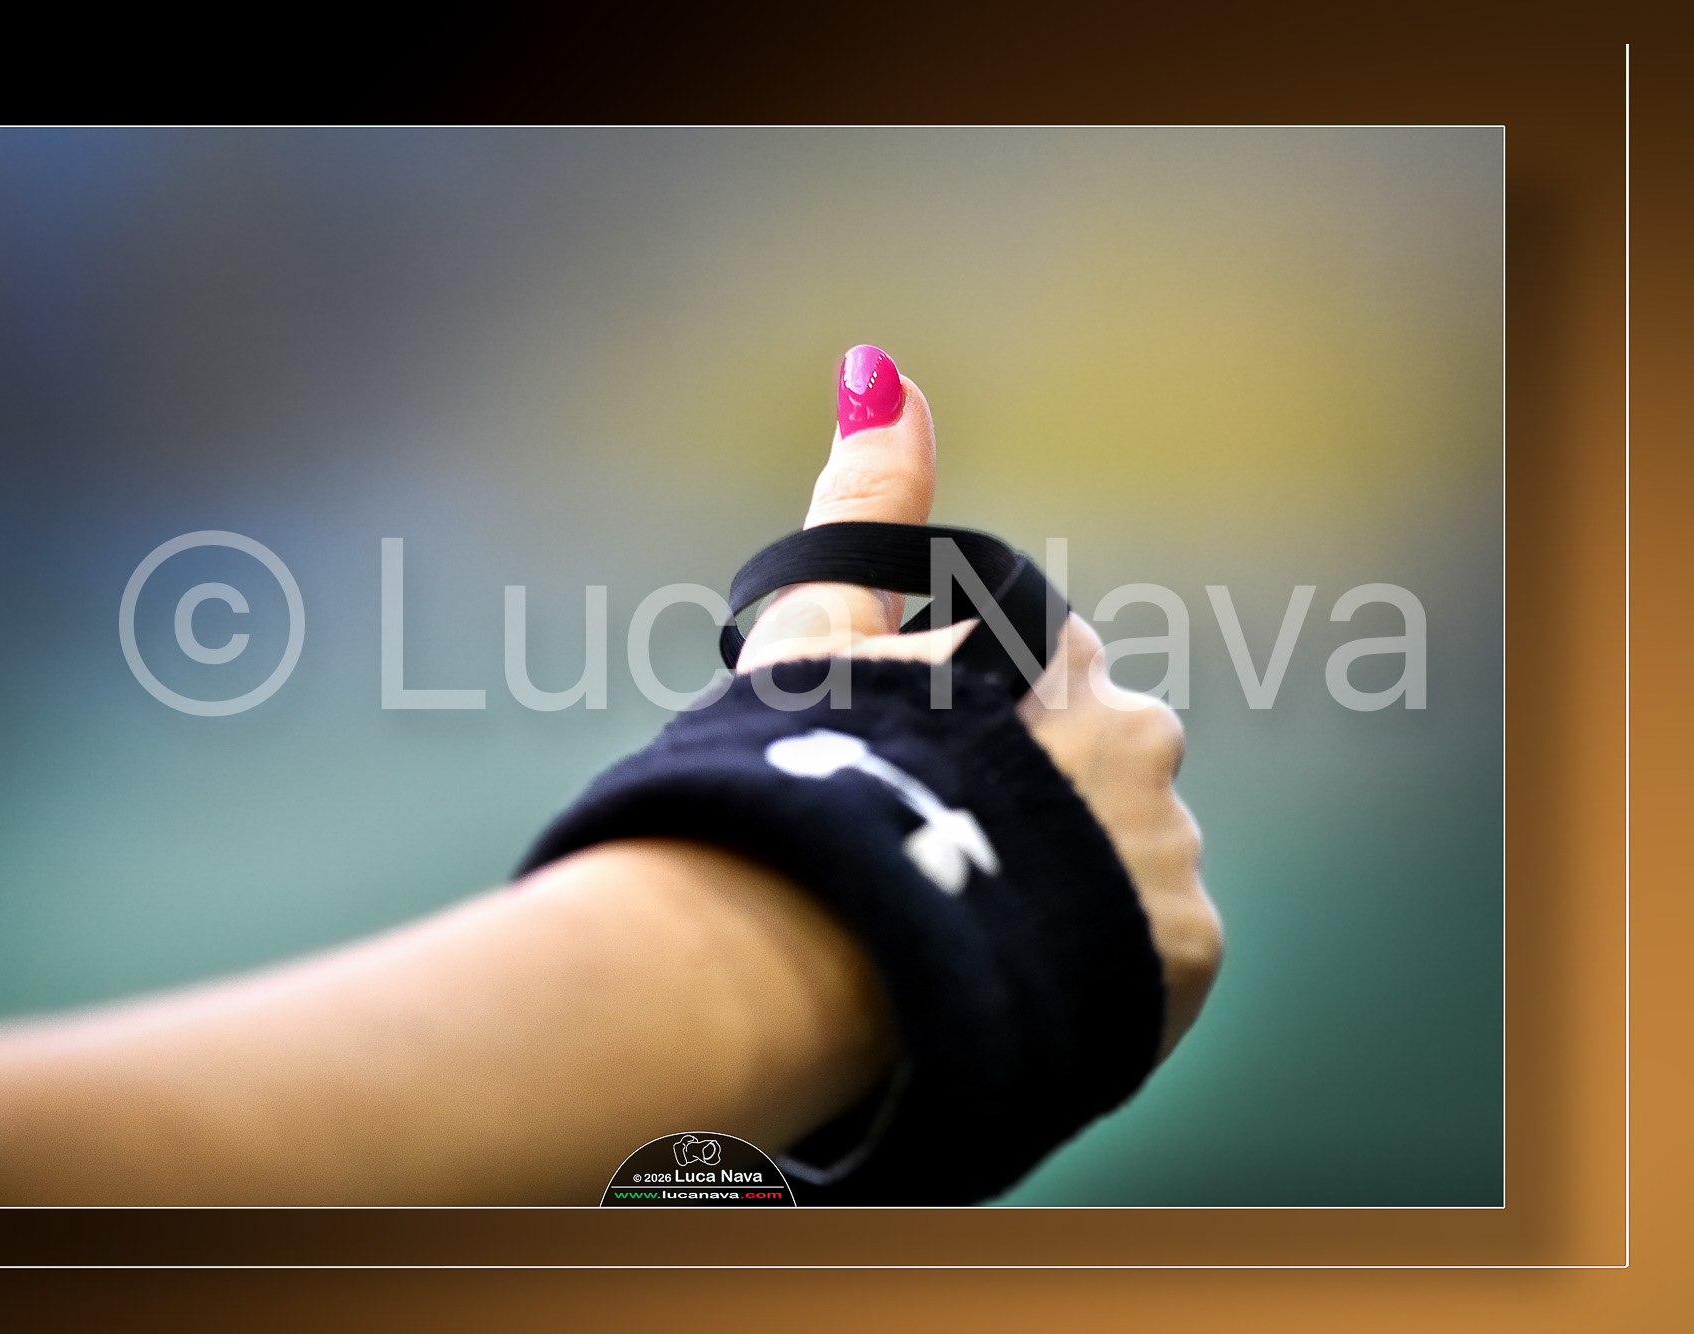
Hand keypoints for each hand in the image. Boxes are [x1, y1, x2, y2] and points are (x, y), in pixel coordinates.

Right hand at [737, 349, 1221, 1059]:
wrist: (822, 946)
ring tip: (973, 931)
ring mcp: (1169, 848)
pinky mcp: (1183, 952)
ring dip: (1072, 887)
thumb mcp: (814, 631)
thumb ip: (863, 505)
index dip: (979, 727)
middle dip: (1040, 807)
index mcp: (1053, 654)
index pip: (1045, 671)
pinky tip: (1016, 977)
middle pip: (1100, 768)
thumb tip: (880, 369)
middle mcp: (1137, 735)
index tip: (925, 776)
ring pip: (1129, 863)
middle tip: (946, 862)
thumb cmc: (804, 777)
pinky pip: (1153, 954)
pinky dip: (1098, 964)